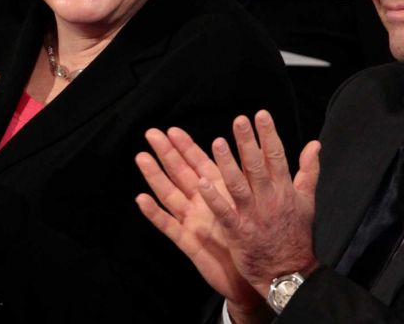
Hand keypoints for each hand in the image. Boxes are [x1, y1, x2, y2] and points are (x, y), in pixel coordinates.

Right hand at [135, 127, 263, 316]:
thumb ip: (253, 178)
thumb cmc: (258, 240)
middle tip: (151, 133)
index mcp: (218, 193)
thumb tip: (260, 151)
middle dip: (166, 153)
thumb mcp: (257, 204)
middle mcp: (201, 204)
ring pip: (170, 194)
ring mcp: (193, 222)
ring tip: (142, 158)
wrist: (261, 275)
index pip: (199, 164)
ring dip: (155, 177)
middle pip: (180, 174)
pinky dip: (155, 213)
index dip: (186, 146)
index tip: (173, 129)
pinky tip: (142, 200)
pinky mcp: (189, 243)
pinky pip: (169, 227)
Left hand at [200, 113, 319, 296]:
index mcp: (284, 190)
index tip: (261, 114)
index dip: (269, 134)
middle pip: (257, 166)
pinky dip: (214, 198)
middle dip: (248, 142)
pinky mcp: (239, 232)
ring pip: (239, 186)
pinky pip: (224, 213)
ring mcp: (253, 215)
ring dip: (228, 164)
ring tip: (218, 142)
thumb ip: (308, 170)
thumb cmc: (296, 235)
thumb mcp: (307, 201)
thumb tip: (315, 144)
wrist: (289, 273)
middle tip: (239, 120)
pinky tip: (202, 183)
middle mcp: (269, 199)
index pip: (277, 156)